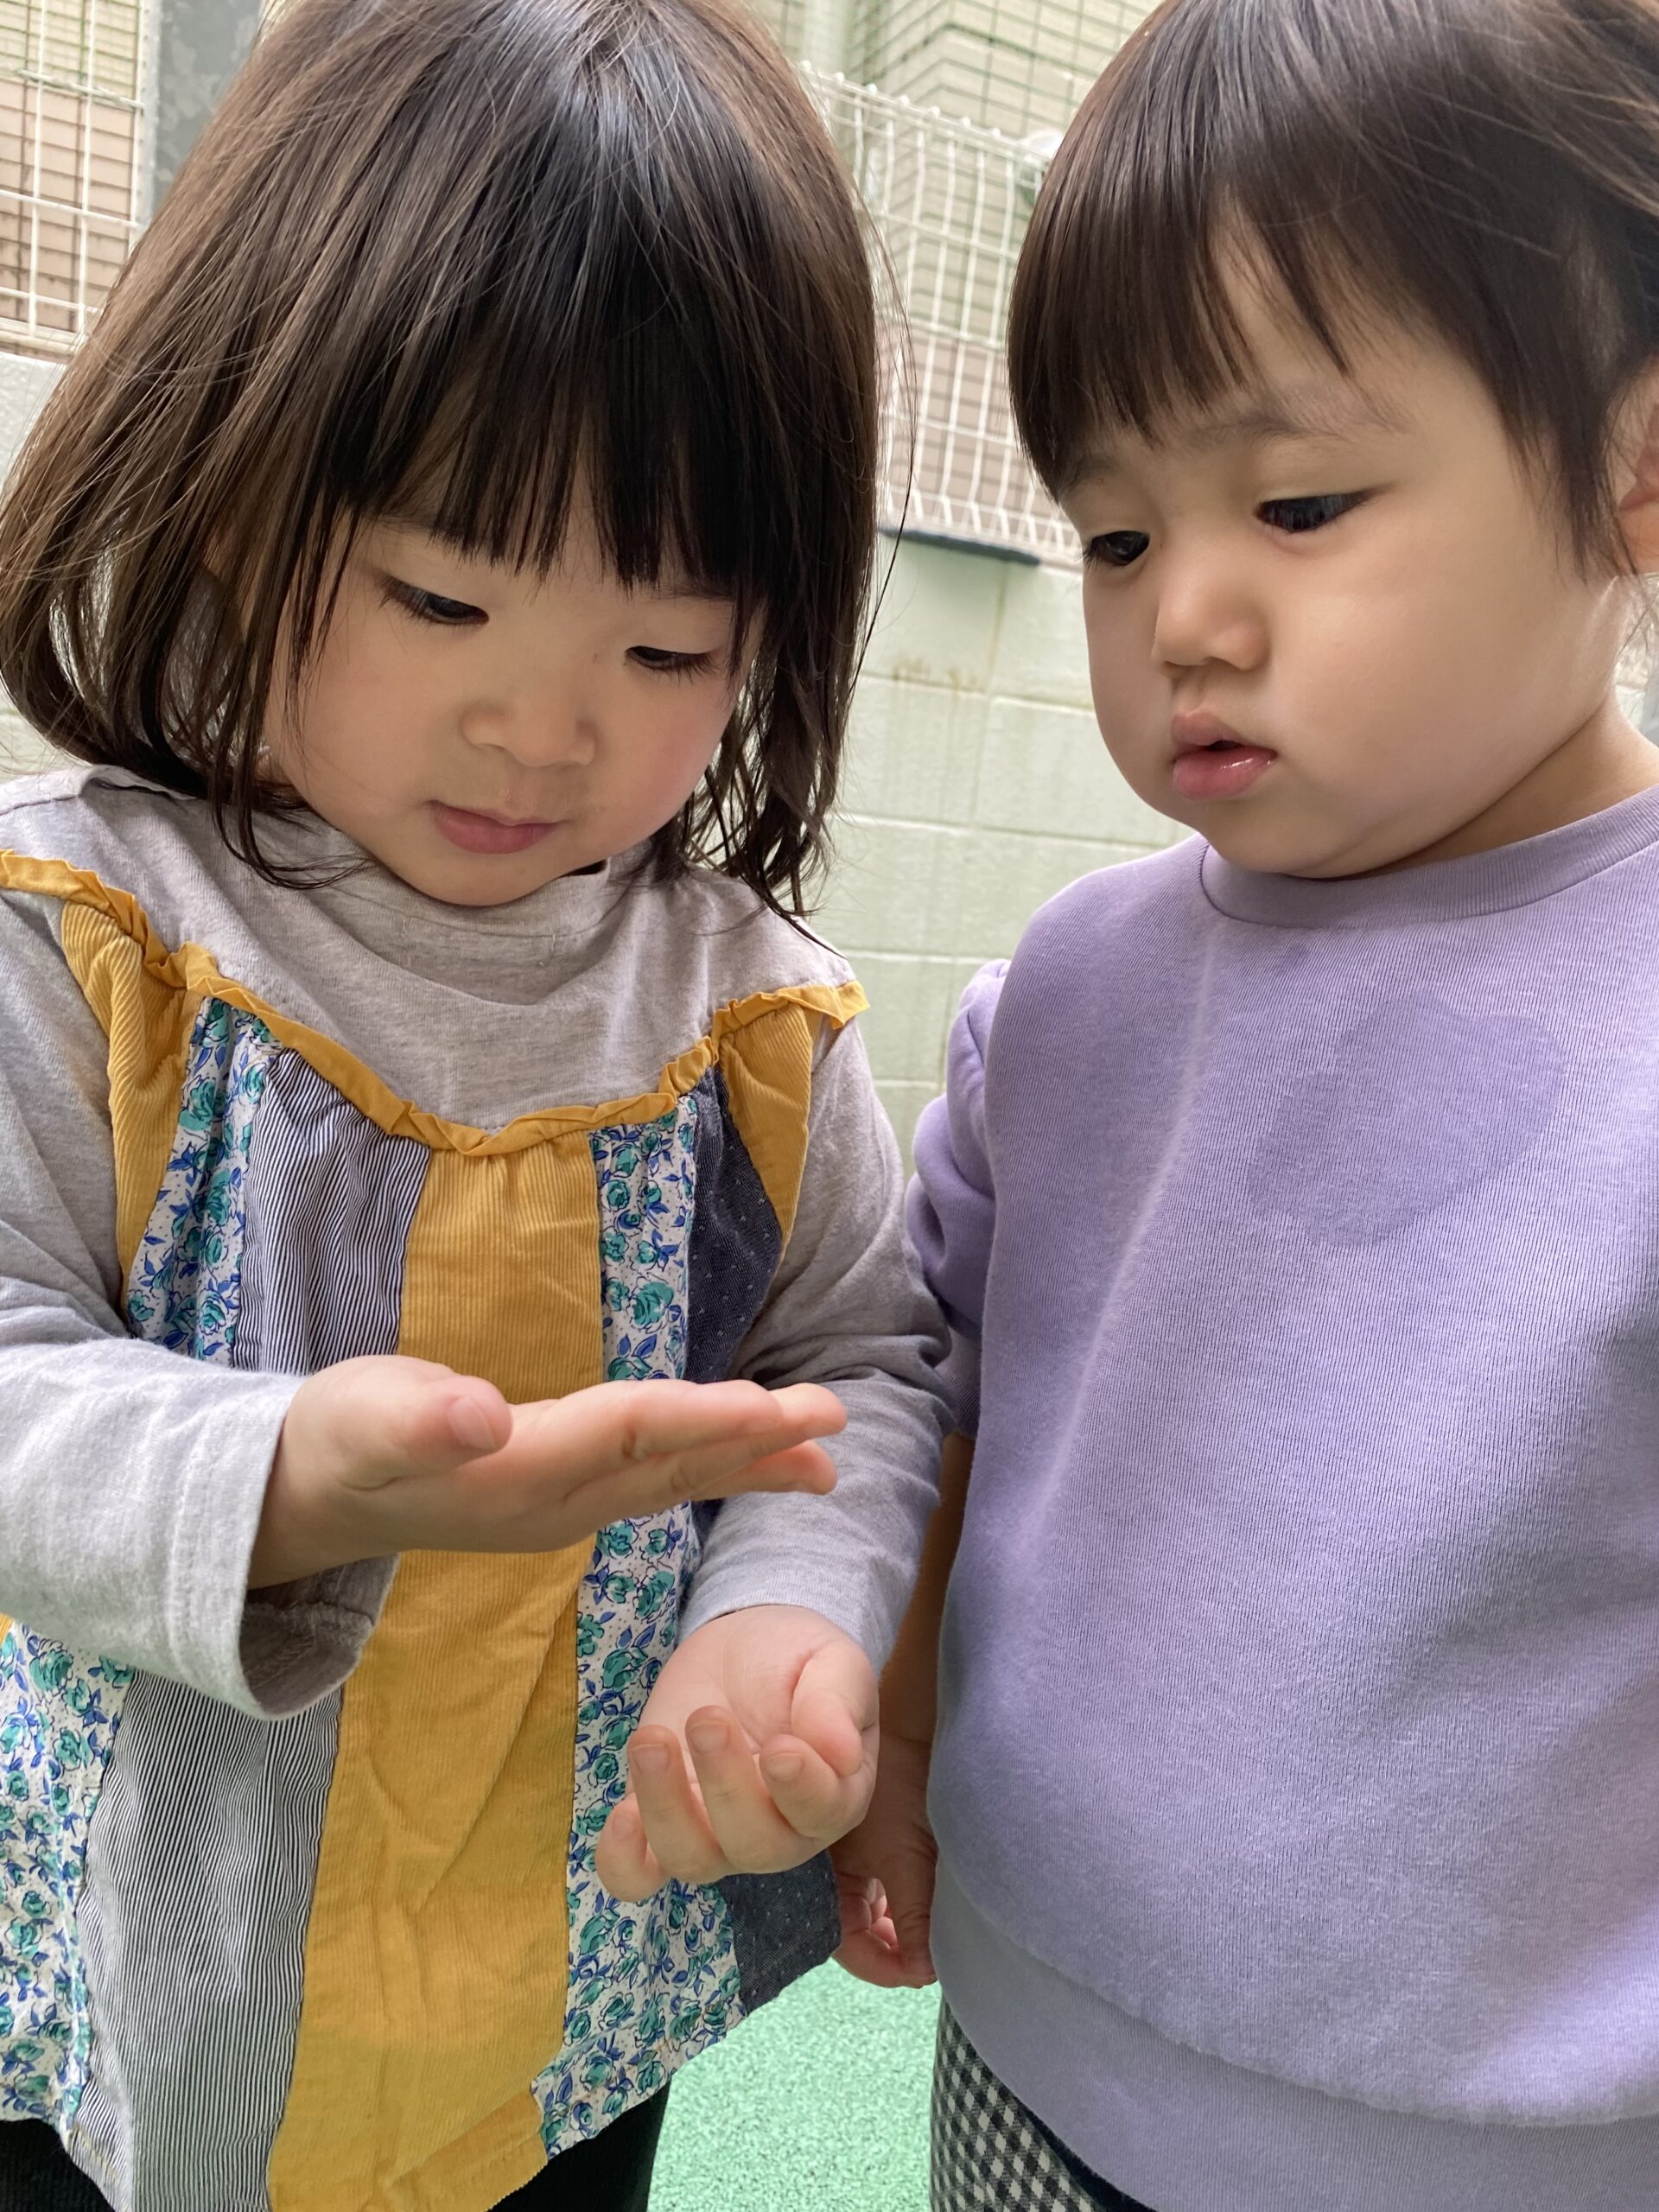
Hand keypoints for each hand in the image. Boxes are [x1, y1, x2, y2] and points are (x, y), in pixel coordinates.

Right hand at [251, 1359, 844, 1585]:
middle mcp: (558, 1502)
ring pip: (674, 1484)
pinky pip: (654, 1486)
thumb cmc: (334, 1442)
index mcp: (523, 1474)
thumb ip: (421, 1421)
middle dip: (757, 1444)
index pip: (636, 1435)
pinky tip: (745, 1465)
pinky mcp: (558, 1500)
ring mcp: (561, 1510)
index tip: (784, 1407)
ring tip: (826, 1464)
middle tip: (839, 1424)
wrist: (308, 1498)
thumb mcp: (362, 1423)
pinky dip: (708, 1470)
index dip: (711, 1417)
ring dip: (749, 1468)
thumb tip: (482, 1419)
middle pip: (674, 1465)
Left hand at [594, 1605, 876, 1898]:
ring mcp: (717, 1837)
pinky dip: (625, 1860)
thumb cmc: (797, 1659)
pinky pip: (640, 1873)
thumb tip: (841, 1752)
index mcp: (833, 1793)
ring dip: (666, 1809)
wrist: (744, 1650)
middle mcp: (780, 1832)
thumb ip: (836, 1701)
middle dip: (725, 1786)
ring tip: (652, 1742)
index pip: (823, 1811)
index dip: (801, 1790)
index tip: (781, 1750)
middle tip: (708, 1719)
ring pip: (694, 1859)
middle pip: (755, 1844)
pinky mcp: (662, 1824)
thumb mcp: (831, 1663)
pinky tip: (621, 1818)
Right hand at [831, 1730, 936, 1987]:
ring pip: (873, 1909)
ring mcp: (851, 1853)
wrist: (913, 1722)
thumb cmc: (903, 1787)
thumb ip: (914, 1921)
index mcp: (825, 1878)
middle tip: (929, 1959)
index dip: (885, 1967)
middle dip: (892, 1950)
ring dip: (900, 1926)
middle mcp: (831, 1869)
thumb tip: (924, 1972)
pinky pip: (885, 1885)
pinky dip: (904, 1900)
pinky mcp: (873, 1837)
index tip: (923, 1972)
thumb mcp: (907, 1859)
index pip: (848, 1946)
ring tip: (935, 1935)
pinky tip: (930, 1902)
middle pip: (857, 1930)